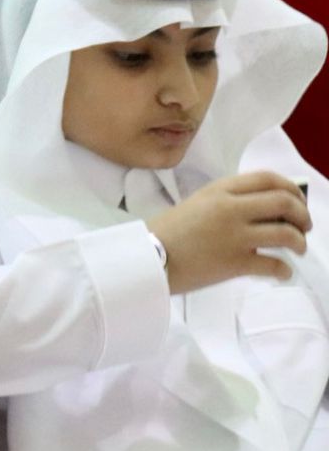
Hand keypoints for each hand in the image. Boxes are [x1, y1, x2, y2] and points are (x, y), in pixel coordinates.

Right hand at [149, 170, 311, 294]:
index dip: (291, 188)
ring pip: (287, 234)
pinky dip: (284, 270)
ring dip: (300, 242)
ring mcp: (235, 236)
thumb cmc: (168, 232)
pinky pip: (274, 265)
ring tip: (298, 248)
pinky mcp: (236, 263)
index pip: (268, 179)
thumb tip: (265, 211)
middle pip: (285, 203)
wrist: (147, 257)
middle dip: (303, 215)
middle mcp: (231, 209)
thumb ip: (227, 201)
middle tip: (303, 226)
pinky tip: (282, 272)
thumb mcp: (196, 203)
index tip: (296, 200)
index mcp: (219, 190)